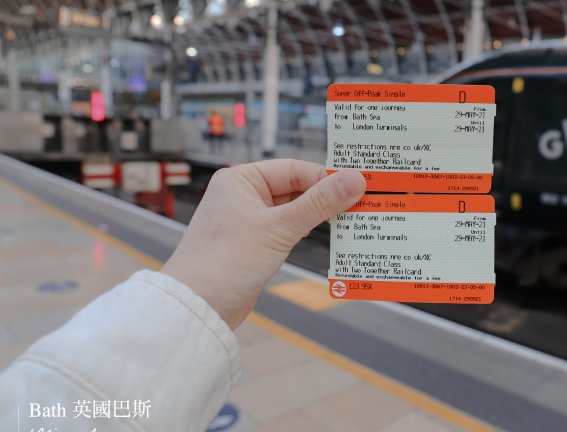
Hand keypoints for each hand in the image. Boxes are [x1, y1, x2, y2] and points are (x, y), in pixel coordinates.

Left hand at [161, 159, 365, 328]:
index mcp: (241, 179)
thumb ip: (319, 203)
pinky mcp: (255, 244)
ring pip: (295, 210)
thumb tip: (354, 179)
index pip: (295, 169)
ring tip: (353, 220)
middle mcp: (244, 195)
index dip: (327, 177)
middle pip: (297, 188)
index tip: (359, 185)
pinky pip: (289, 230)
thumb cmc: (225, 262)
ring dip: (320, 216)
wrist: (197, 307)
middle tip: (362, 203)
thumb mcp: (278, 228)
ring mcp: (249, 220)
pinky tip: (332, 238)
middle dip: (327, 197)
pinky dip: (308, 232)